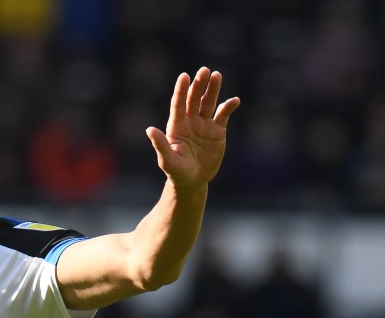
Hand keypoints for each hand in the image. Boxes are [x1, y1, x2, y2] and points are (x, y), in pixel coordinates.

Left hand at [147, 67, 240, 187]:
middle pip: (194, 99)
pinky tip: (234, 100)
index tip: (184, 76)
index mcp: (176, 126)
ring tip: (217, 75)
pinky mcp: (218, 131)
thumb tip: (149, 130)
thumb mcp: (167, 160)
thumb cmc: (176, 171)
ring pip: (209, 102)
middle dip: (199, 85)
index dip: (181, 90)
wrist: (193, 180)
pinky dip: (229, 106)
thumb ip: (160, 145)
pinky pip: (223, 115)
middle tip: (204, 70)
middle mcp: (190, 121)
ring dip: (213, 89)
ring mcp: (204, 124)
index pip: (178, 104)